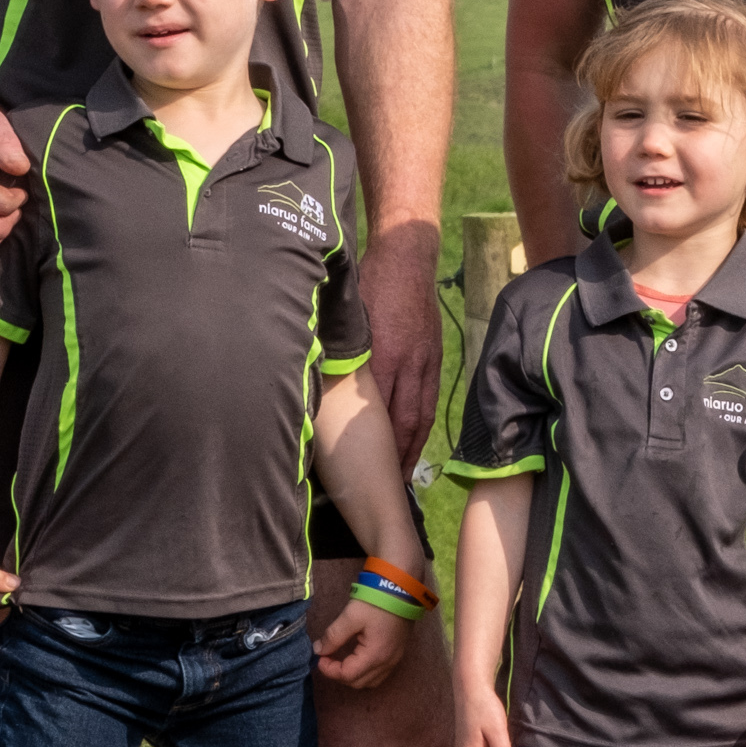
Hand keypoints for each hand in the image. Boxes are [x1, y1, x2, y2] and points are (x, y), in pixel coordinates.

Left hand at [314, 594, 413, 692]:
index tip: (320, 657)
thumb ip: (333, 636)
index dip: (329, 670)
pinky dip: (365, 672)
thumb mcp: (350, 616)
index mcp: (375, 655)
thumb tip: (319, 650)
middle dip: (339, 675)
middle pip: (358, 682)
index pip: (347, 675)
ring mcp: (395, 660)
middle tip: (328, 659)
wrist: (402, 588)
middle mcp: (387, 663)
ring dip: (353, 676)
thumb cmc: (376, 601)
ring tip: (341, 661)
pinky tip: (357, 659)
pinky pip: (380, 673)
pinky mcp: (397, 654)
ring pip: (370, 681)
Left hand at [357, 227, 443, 468]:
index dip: (370, 444)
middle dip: (395, 458)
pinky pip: (429, 401)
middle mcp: (407, 364)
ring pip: (420, 416)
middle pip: (403, 422)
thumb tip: (312, 376)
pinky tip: (415, 444)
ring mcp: (424, 362)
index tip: (358, 469)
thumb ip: (337, 349)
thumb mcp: (348, 317)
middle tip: (384, 488)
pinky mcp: (433, 358)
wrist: (407, 258)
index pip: (376, 411)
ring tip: (401, 477)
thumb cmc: (369, 283)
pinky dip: (422, 428)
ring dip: (412, 449)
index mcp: (382, 355)